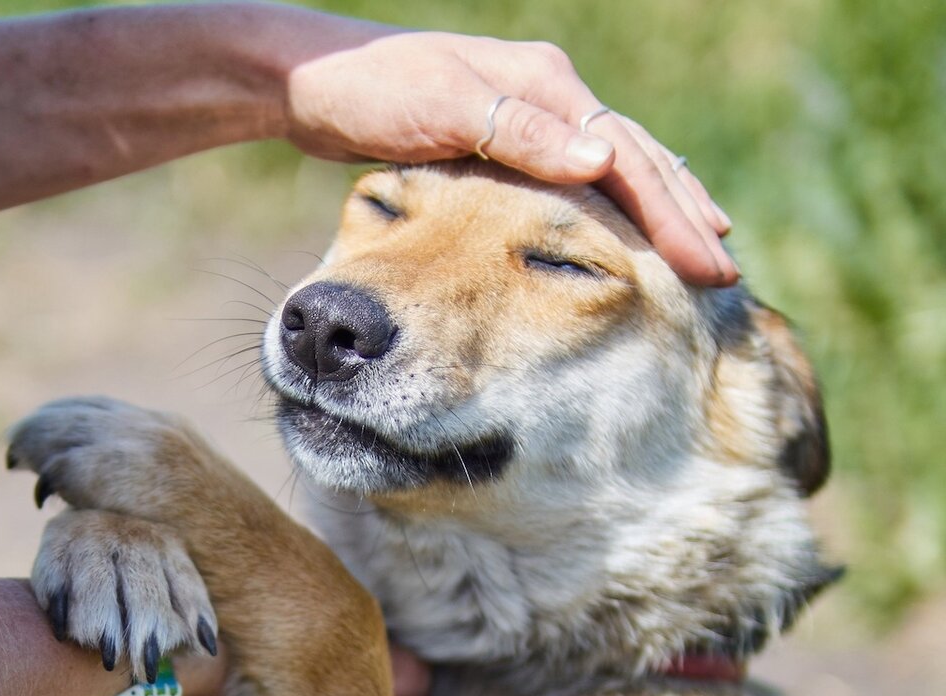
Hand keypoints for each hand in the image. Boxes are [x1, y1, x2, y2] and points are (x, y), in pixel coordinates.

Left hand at [285, 29, 736, 285]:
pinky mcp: (504, 140)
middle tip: (725, 267)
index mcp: (545, 87)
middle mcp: (548, 97)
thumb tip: (603, 158)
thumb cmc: (372, 93)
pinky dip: (610, 202)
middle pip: (634, 158)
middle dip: (682, 212)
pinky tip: (621, 224)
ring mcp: (528, 115)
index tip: (710, 263)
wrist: (315, 83)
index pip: (627, 157)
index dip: (672, 213)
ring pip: (613, 165)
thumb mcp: (444, 108)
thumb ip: (520, 135)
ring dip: (657, 205)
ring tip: (698, 242)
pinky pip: (576, 176)